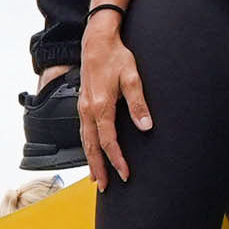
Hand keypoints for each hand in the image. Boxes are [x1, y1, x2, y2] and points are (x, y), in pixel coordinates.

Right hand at [79, 17, 148, 185]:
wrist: (96, 41)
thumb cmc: (116, 57)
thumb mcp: (132, 78)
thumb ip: (139, 104)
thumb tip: (146, 126)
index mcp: (100, 106)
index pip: (109, 142)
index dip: (117, 160)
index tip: (125, 174)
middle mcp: (87, 110)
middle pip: (92, 147)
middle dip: (99, 168)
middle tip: (105, 186)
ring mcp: (82, 108)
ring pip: (84, 141)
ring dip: (90, 160)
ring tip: (96, 177)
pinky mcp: (82, 104)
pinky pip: (83, 131)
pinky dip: (86, 146)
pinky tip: (91, 152)